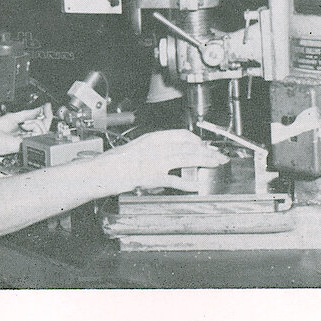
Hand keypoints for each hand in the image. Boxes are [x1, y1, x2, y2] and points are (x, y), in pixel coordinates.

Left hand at [0, 104, 52, 158]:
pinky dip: (34, 127)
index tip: (47, 106)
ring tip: (25, 123)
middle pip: (44, 127)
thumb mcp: (13, 117)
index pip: (39, 123)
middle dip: (47, 116)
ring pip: (43, 130)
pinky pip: (38, 134)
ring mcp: (27, 141)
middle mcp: (26, 136)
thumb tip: (39, 109)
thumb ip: (28, 113)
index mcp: (22, 131)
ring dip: (36, 122)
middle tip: (47, 108)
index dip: (45, 114)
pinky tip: (25, 126)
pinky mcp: (26, 145)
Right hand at [106, 129, 227, 192]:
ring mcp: (154, 162)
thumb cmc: (116, 161)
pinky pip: (173, 179)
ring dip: (203, 161)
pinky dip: (186, 183)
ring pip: (185, 158)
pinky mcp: (151, 177)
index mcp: (152, 138)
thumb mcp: (138, 148)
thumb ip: (156, 149)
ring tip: (215, 164)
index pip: (181, 135)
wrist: (102, 171)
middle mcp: (155, 147)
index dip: (197, 140)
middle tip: (219, 156)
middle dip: (207, 151)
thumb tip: (173, 152)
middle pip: (188, 147)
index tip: (205, 145)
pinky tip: (195, 186)